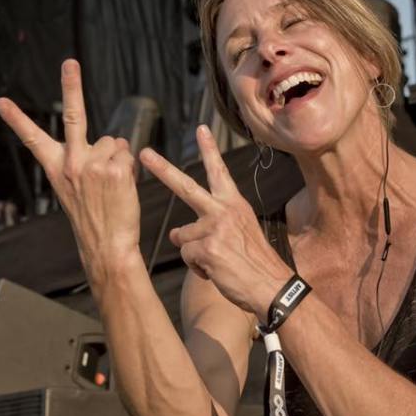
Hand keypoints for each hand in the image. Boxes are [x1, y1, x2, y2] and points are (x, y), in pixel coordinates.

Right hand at [0, 59, 139, 282]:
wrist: (107, 245)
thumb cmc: (93, 219)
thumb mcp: (74, 190)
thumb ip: (84, 161)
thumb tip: (114, 142)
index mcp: (56, 168)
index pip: (32, 139)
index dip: (16, 119)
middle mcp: (71, 163)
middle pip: (74, 116)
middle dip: (71, 85)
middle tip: (70, 62)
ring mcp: (93, 165)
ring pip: (115, 142)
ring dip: (118, 159)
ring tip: (111, 185)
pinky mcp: (115, 169)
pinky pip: (128, 155)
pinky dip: (129, 169)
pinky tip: (121, 188)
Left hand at [139, 125, 292, 322]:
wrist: (272, 286)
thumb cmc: (256, 264)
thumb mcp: (240, 234)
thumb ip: (210, 227)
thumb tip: (177, 233)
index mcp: (235, 204)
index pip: (220, 172)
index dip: (209, 150)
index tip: (201, 128)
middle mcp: (224, 210)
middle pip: (185, 186)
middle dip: (162, 168)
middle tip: (144, 153)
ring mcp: (215, 227)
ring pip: (183, 237)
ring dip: (194, 254)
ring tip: (219, 264)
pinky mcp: (207, 247)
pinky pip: (187, 256)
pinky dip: (198, 269)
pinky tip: (217, 273)